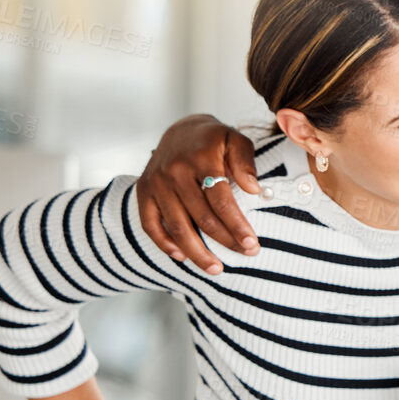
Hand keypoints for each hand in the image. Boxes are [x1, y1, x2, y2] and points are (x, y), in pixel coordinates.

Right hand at [137, 115, 261, 274]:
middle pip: (201, 217)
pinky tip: (181, 256)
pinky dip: (164, 243)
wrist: (181, 130)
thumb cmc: (214, 140)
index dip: (237, 225)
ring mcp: (156, 183)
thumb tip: (254, 189)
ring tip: (215, 269)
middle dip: (225, 241)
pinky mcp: (144, 191)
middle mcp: (174, 172)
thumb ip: (246, 162)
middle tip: (245, 255)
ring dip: (196, 252)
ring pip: (177, 226)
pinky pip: (150, 224)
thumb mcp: (236, 140)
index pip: (221, 200)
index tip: (253, 244)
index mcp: (200, 158)